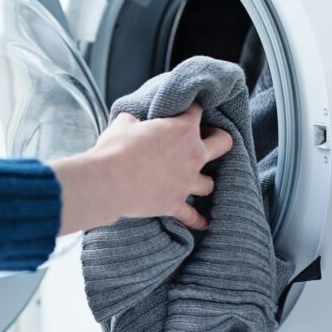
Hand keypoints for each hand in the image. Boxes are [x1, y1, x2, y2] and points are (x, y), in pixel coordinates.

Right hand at [50, 103, 232, 234]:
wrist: (108, 181)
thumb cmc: (115, 149)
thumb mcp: (122, 124)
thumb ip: (133, 120)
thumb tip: (131, 120)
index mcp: (182, 129)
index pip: (196, 111)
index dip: (191, 108)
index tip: (184, 110)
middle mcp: (193, 155)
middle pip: (223, 143)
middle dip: (218, 139)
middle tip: (207, 140)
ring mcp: (187, 182)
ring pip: (210, 183)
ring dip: (204, 181)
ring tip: (197, 180)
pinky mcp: (175, 204)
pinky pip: (192, 216)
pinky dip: (197, 220)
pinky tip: (203, 223)